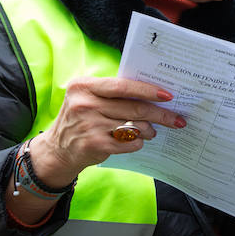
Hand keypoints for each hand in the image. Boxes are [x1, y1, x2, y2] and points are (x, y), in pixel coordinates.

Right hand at [27, 77, 186, 185]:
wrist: (57, 149)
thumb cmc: (82, 119)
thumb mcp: (89, 99)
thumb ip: (113, 94)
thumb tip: (154, 94)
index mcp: (83, 86)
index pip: (122, 86)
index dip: (148, 90)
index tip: (168, 95)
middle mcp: (84, 104)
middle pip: (134, 107)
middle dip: (160, 114)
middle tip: (177, 119)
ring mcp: (89, 125)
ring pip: (134, 126)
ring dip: (149, 130)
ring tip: (152, 131)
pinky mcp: (94, 144)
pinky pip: (129, 142)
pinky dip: (138, 142)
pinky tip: (136, 141)